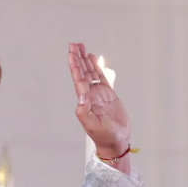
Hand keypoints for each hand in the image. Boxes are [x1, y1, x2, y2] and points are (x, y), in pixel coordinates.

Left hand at [67, 42, 130, 156]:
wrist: (116, 142)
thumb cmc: (104, 137)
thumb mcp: (92, 127)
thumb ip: (84, 113)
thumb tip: (81, 98)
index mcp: (86, 101)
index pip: (79, 79)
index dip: (75, 66)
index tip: (71, 53)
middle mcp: (91, 95)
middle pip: (82, 72)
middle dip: (78, 58)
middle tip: (73, 44)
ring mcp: (99, 94)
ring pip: (90, 73)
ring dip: (85, 60)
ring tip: (81, 47)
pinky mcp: (108, 95)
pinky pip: (101, 77)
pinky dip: (96, 68)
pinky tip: (93, 59)